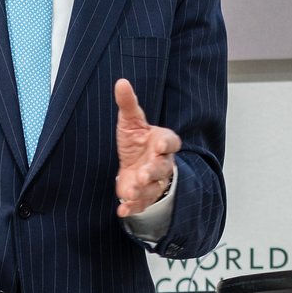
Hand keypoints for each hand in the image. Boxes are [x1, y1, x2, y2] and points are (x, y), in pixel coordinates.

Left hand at [114, 79, 180, 217]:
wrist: (133, 166)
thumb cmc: (136, 142)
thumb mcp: (131, 122)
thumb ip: (128, 104)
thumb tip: (121, 82)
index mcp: (162, 142)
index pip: (171, 141)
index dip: (166, 143)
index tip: (160, 144)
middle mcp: (161, 163)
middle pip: (163, 168)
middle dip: (154, 171)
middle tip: (144, 173)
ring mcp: (153, 182)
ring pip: (153, 187)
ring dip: (143, 190)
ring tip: (132, 190)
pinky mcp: (142, 197)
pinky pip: (140, 204)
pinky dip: (132, 207)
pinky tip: (122, 210)